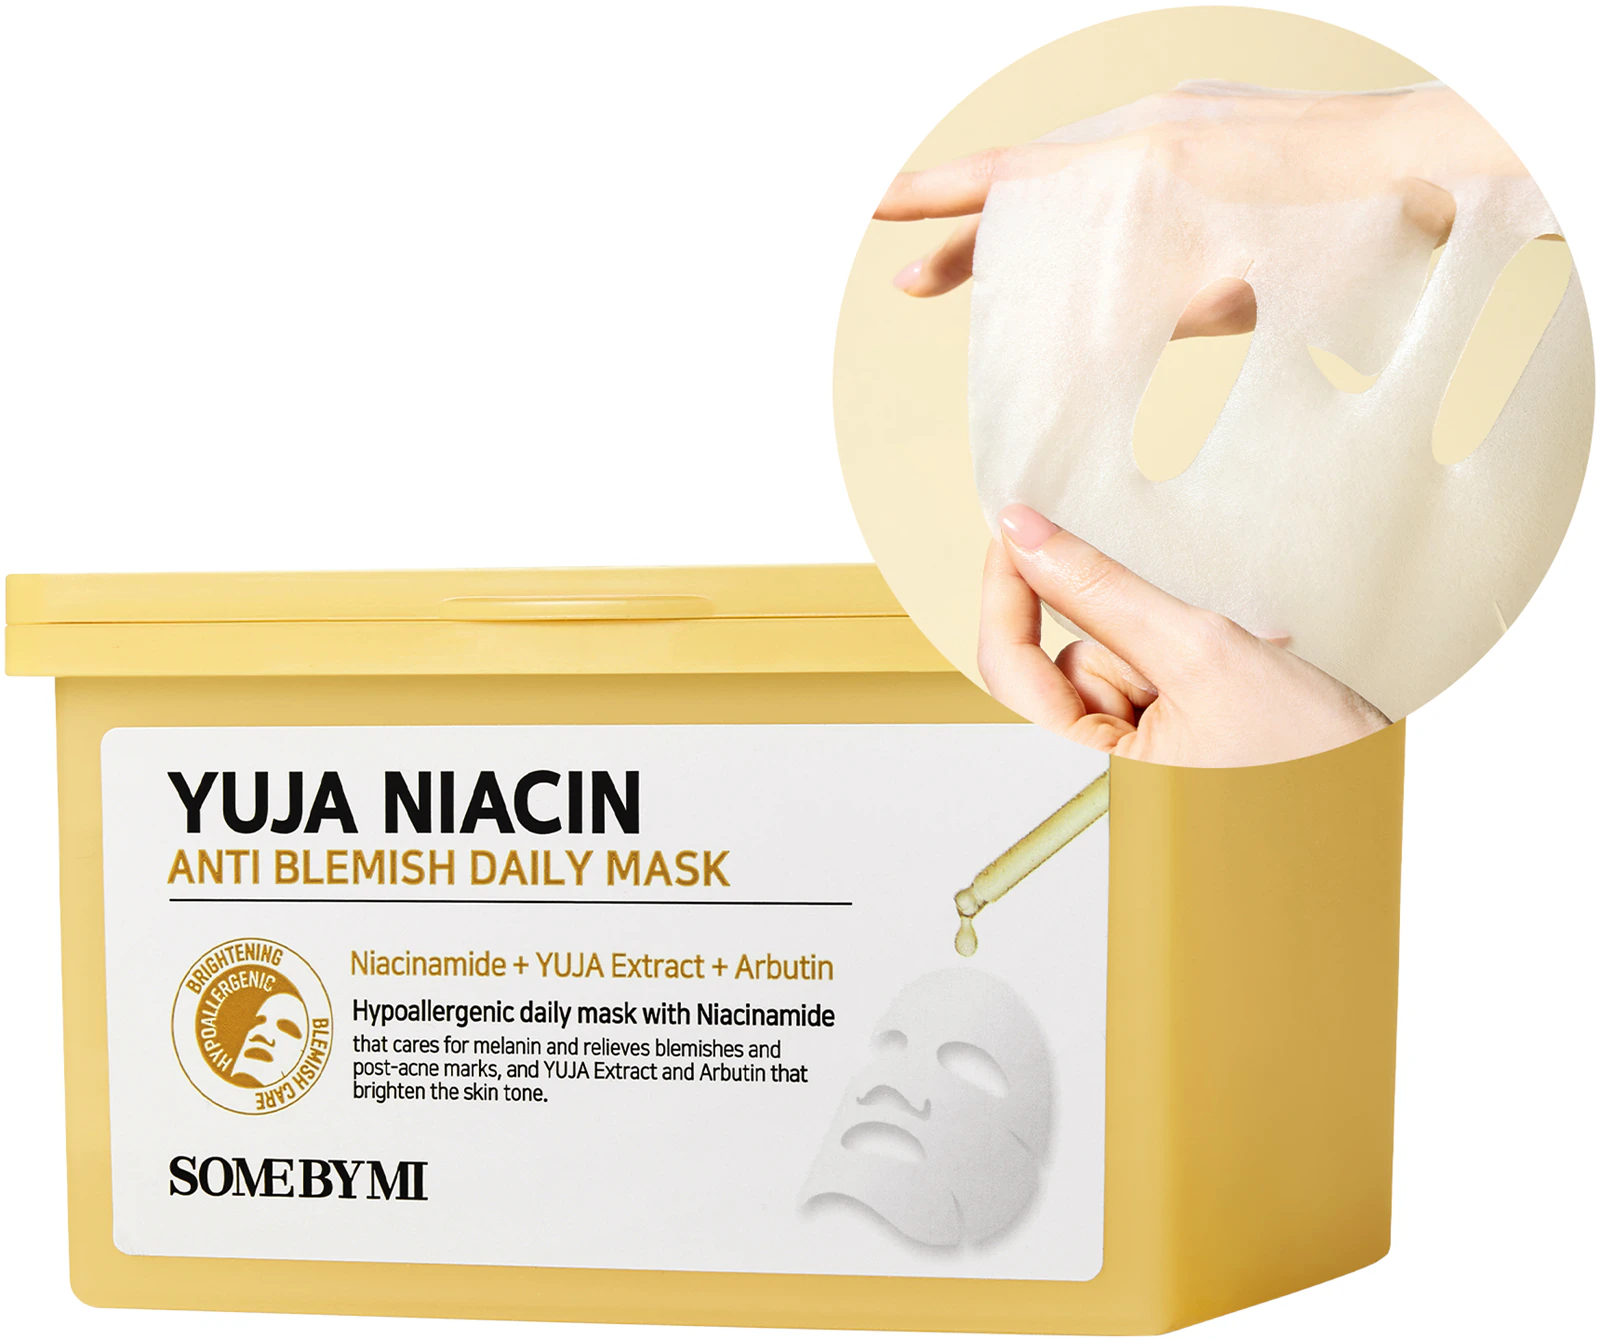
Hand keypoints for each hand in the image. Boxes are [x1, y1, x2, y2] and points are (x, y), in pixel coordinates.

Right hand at [876, 83, 1521, 323]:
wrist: (1429, 173)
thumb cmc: (1339, 242)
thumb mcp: (1226, 295)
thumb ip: (1142, 305)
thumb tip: (1076, 343)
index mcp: (1140, 164)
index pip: (1011, 177)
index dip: (939, 199)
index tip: (882, 211)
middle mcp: (1149, 126)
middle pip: (1031, 178)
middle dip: (972, 233)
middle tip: (921, 280)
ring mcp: (1182, 116)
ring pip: (1076, 172)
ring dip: (1032, 223)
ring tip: (992, 273)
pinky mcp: (1212, 123)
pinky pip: (1121, 163)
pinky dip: (1088, 207)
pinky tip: (1091, 243)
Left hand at [980, 505, 1388, 766]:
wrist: (1399, 800)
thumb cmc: (1314, 762)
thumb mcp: (1201, 655)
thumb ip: (1102, 592)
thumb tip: (1023, 535)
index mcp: (1088, 772)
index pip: (1009, 665)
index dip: (1005, 588)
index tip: (1016, 526)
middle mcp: (1101, 778)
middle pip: (1072, 663)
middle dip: (1132, 637)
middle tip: (1197, 650)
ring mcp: (1137, 771)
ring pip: (1119, 669)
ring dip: (1176, 655)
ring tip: (1243, 685)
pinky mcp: (1171, 760)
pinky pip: (1157, 687)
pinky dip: (1198, 670)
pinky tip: (1249, 689)